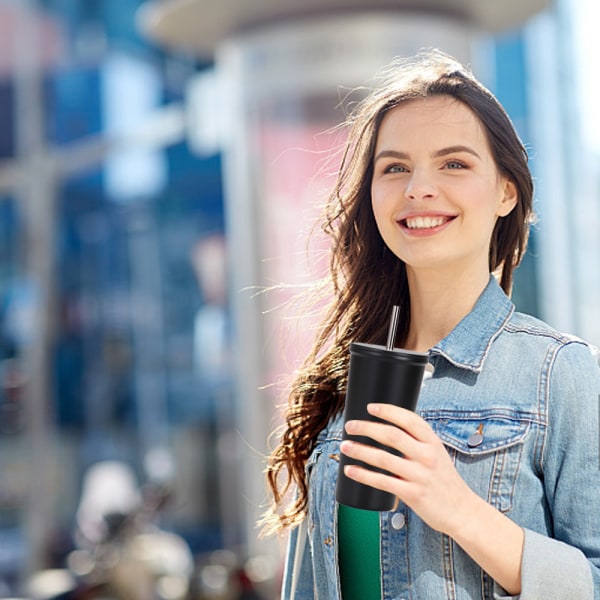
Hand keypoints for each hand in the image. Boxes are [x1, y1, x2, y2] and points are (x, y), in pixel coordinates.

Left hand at [340, 402, 474, 535]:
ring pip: (383, 458)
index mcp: (432, 441)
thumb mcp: (436, 453)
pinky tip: (350, 470)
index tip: (369, 407)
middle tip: (349, 426)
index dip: (388, 411)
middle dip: (367, 428)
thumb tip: (386, 427)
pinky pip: (382, 482)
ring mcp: (420, 475)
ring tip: (344, 446)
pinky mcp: (413, 494)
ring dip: (360, 450)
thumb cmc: (443, 479)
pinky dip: (363, 475)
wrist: (461, 511)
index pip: (409, 419)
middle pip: (391, 435)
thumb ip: (416, 441)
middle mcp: (427, 456)